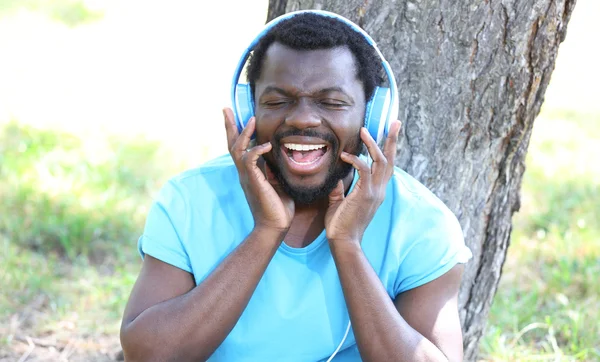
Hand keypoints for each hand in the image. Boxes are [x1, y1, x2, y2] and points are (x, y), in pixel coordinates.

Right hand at [223, 108, 294, 234]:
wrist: (275, 226)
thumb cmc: (279, 207)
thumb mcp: (278, 182)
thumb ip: (273, 169)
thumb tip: (276, 155)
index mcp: (249, 172)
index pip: (240, 148)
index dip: (237, 132)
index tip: (235, 116)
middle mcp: (244, 173)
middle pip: (231, 144)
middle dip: (229, 126)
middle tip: (226, 109)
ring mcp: (247, 177)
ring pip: (238, 149)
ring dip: (244, 133)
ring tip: (251, 120)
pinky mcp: (253, 181)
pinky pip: (250, 160)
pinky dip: (256, 150)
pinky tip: (266, 145)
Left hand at [325, 121, 401, 243]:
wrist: (343, 242)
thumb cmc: (340, 225)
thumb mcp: (340, 203)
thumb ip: (340, 190)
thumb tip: (336, 179)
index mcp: (376, 191)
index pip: (386, 166)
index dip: (389, 149)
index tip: (390, 133)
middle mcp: (379, 190)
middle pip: (390, 160)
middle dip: (392, 140)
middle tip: (394, 122)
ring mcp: (374, 192)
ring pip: (381, 162)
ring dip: (373, 145)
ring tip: (365, 131)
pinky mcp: (365, 195)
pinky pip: (364, 171)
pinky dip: (356, 160)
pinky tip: (345, 156)